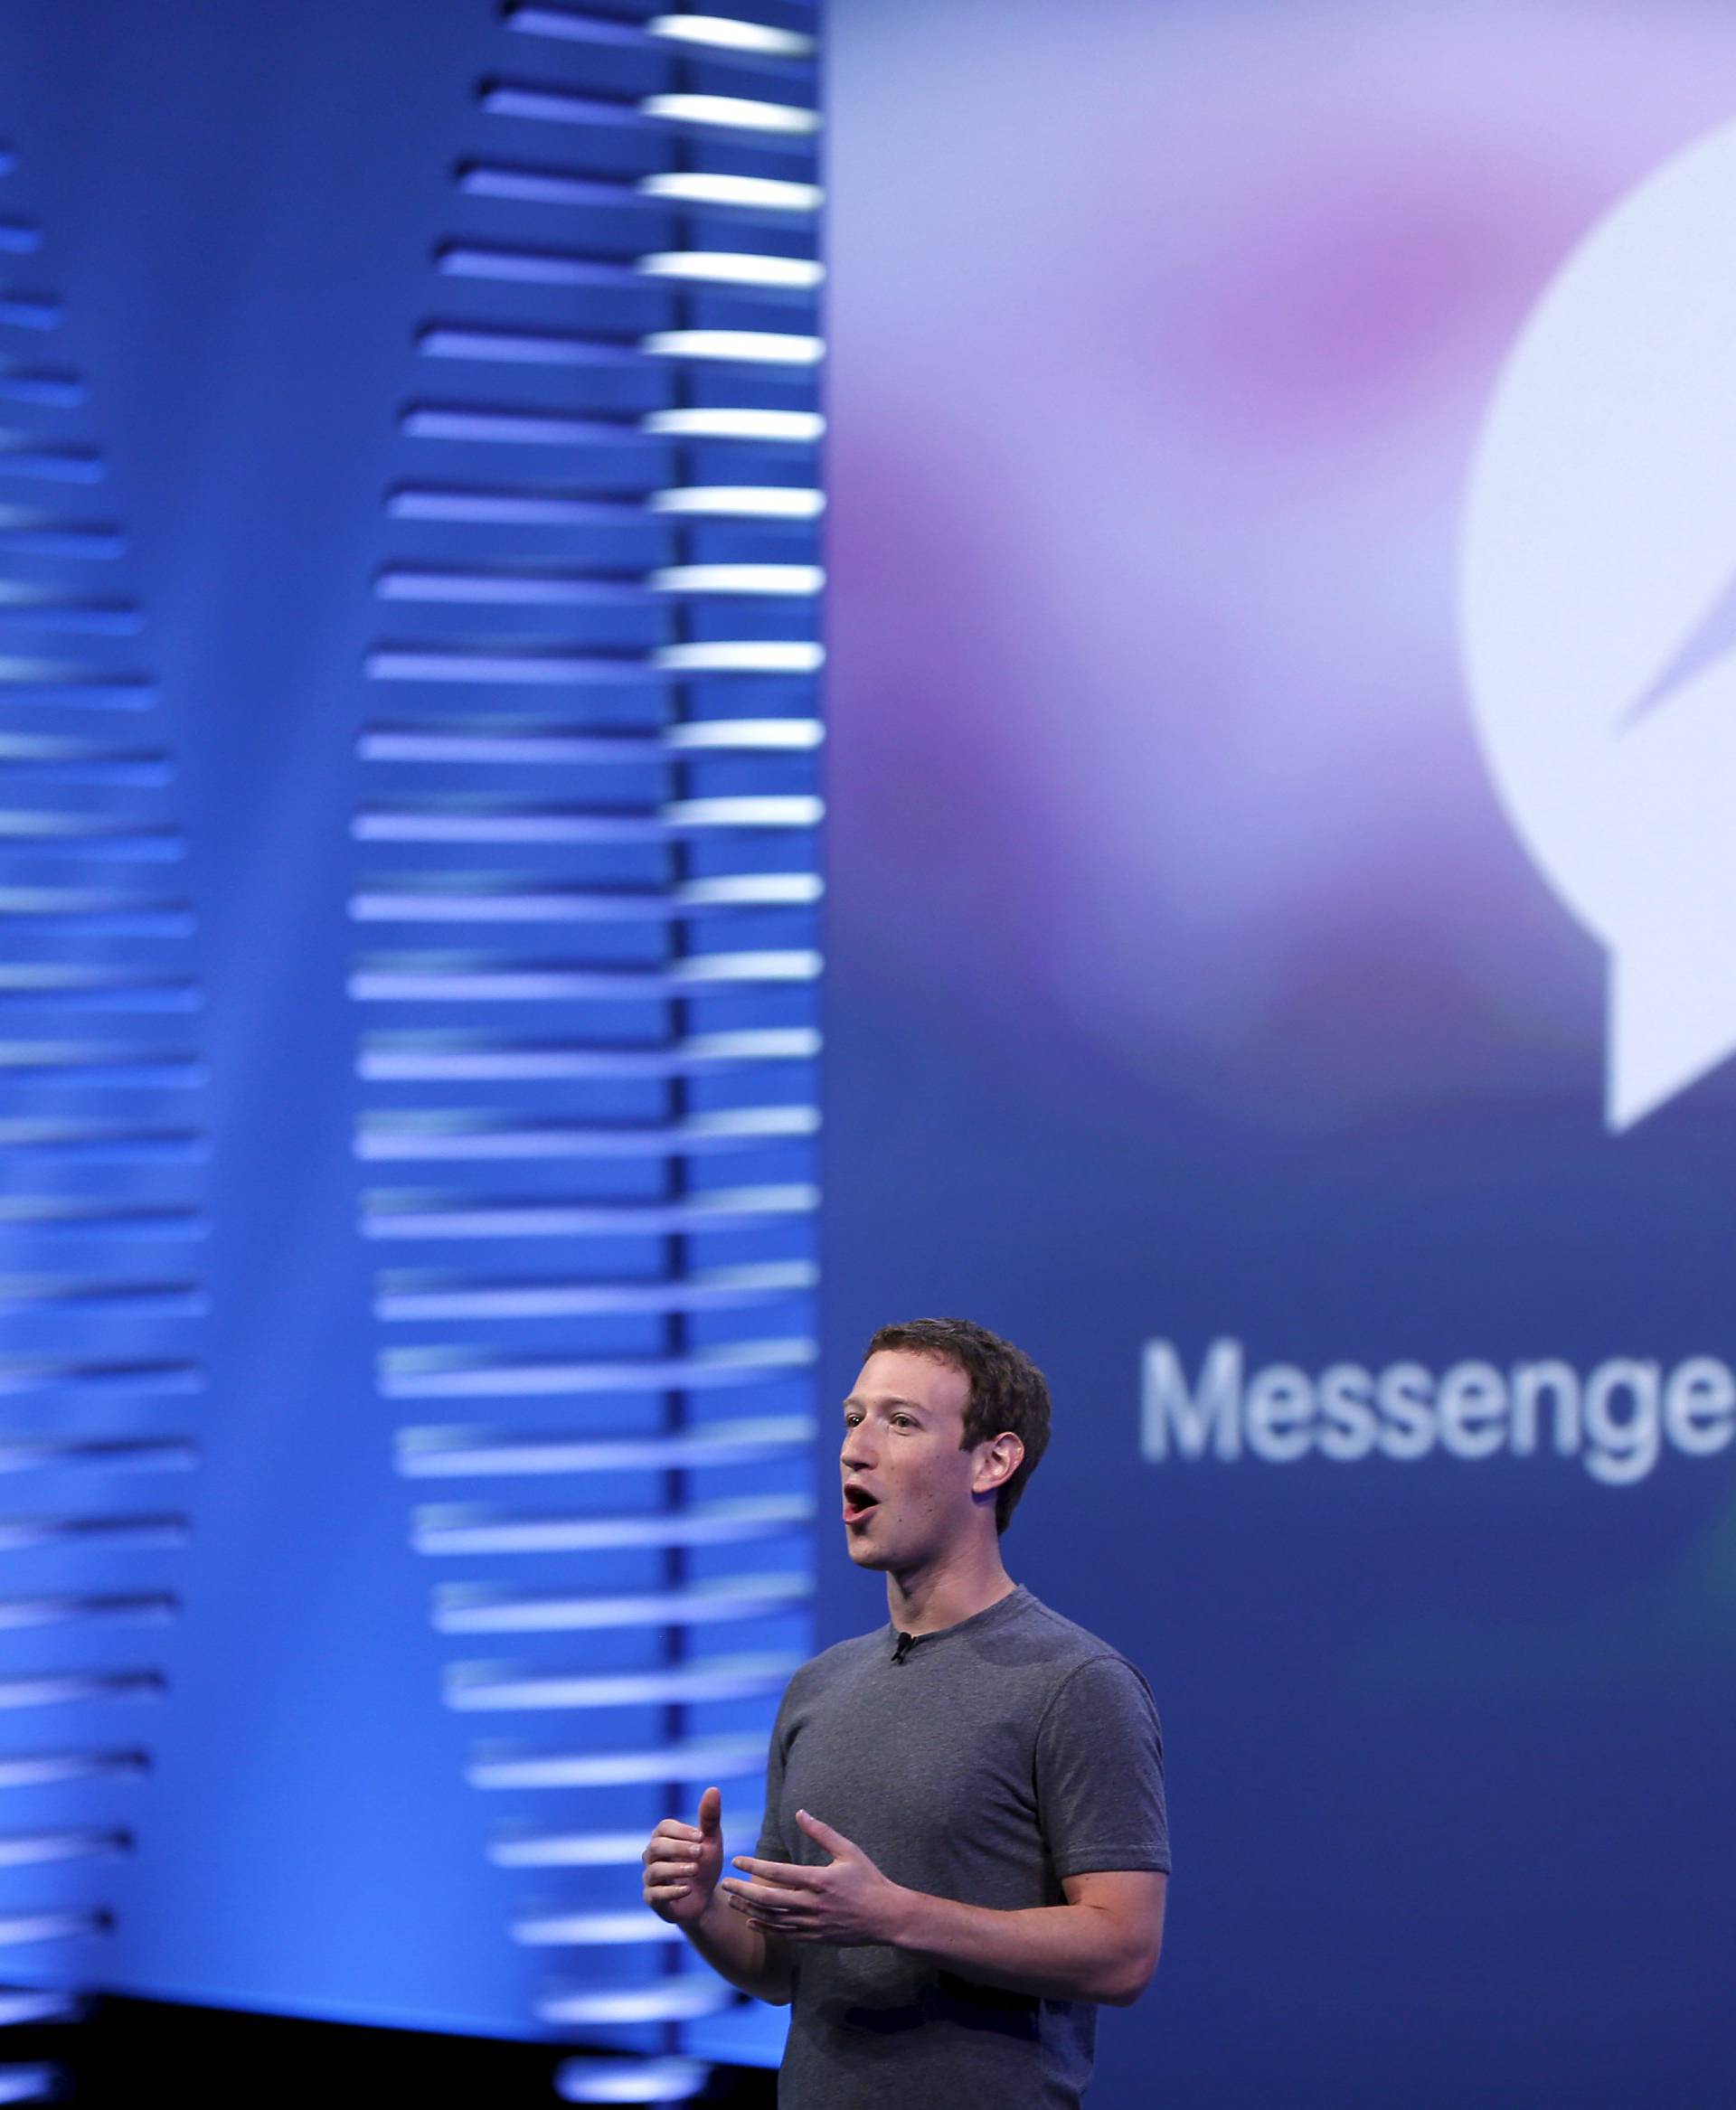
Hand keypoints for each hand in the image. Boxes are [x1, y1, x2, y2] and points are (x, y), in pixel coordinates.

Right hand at [642, 1784, 724, 1926]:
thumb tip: (714, 1789)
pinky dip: (671, 1891)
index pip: (664, 1827)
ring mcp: (650, 1878)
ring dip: (676, 1869)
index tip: (701, 1837)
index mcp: (664, 1838)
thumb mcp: (710, 1841)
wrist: (706, 1899)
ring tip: (696, 1869)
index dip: (682, 1831)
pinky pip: (654, 1894)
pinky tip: (688, 1889)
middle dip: (679, 1848)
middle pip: (657, 1846)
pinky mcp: (652, 1900)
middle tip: (700, 1852)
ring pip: (654, 1870)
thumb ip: (710, 1817)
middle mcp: (652, 1857)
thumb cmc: (705, 1865)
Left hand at [720, 1809, 908, 1946]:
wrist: (887, 1917)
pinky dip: (765, 1927)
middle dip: (743, 1890)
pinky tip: (751, 1920)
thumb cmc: (869, 1879)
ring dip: (749, 1909)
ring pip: (773, 1919)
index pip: (778, 1873)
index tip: (736, 1860)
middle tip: (724, 1883)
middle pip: (769, 1899)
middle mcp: (813, 1904)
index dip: (754, 1866)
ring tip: (731, 1900)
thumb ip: (822, 1833)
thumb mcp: (848, 1851)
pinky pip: (784, 1934)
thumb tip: (800, 1813)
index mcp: (819, 1880)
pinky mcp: (815, 1938)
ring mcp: (813, 1924)